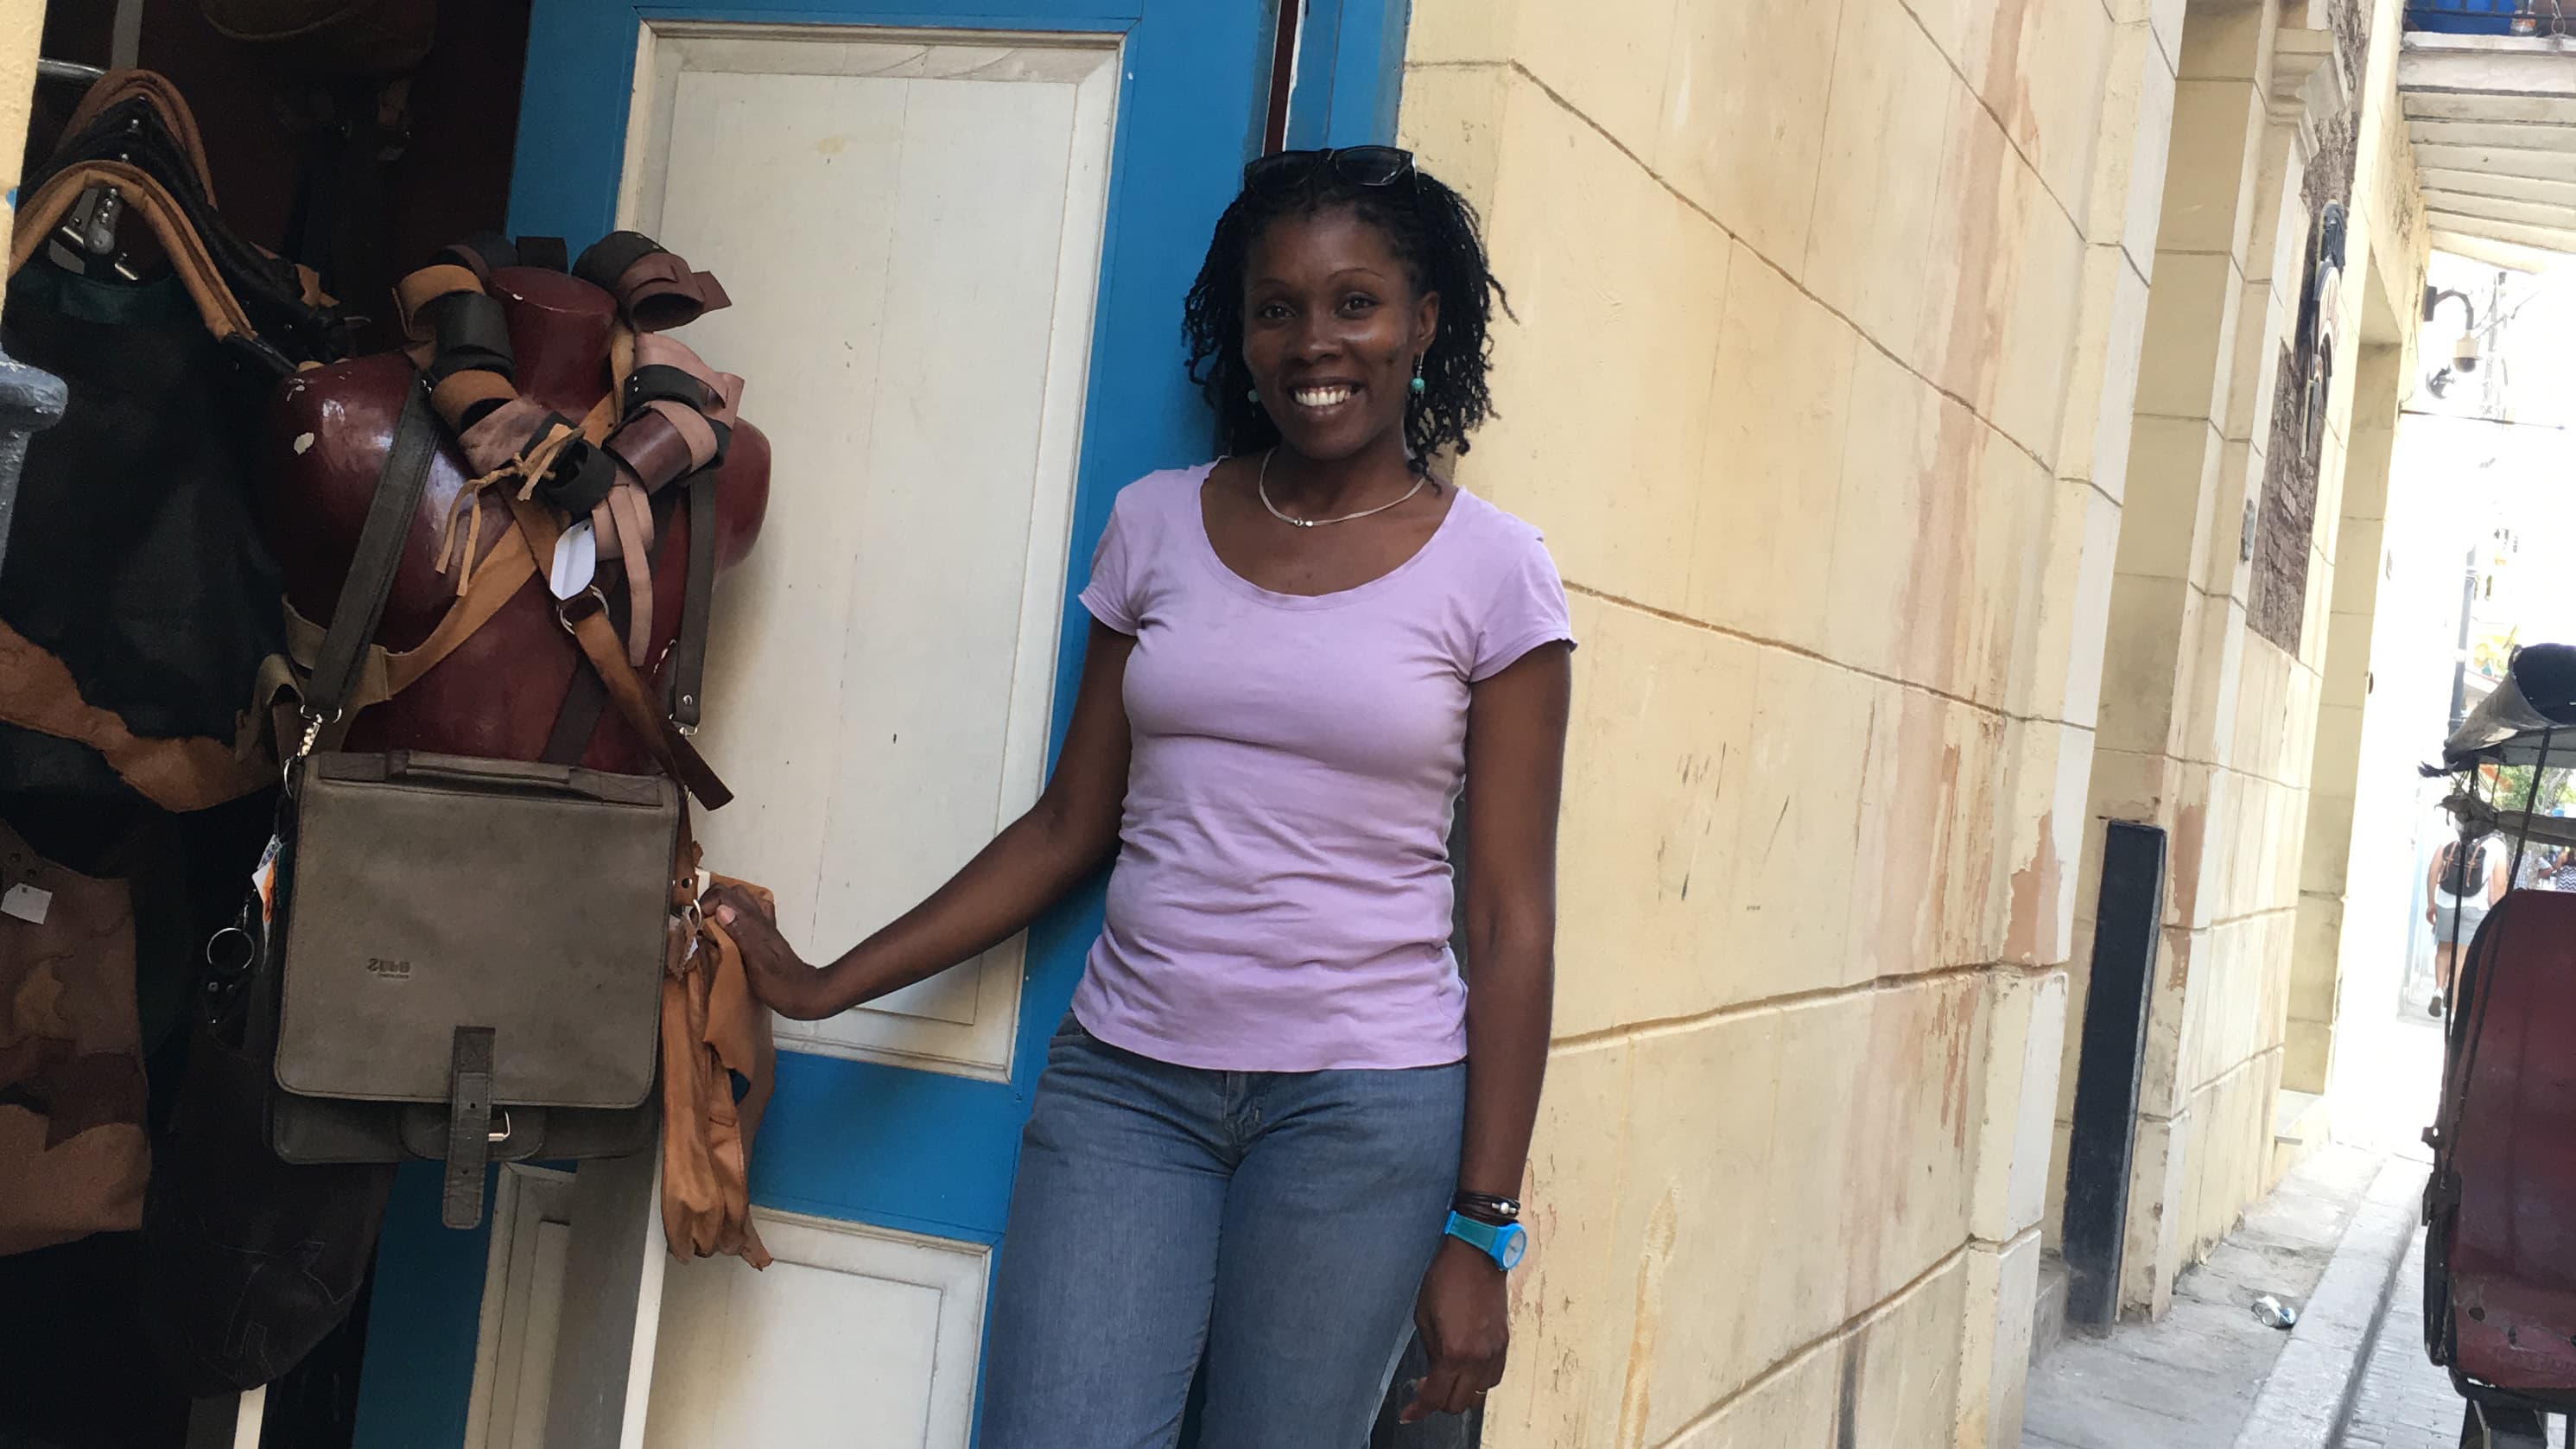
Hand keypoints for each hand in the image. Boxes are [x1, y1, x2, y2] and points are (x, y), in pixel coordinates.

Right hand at [708, 884, 836, 1019]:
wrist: (804, 993)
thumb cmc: (781, 984)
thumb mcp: (756, 961)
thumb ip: (741, 933)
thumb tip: (722, 910)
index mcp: (754, 923)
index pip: (724, 895)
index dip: (705, 904)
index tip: (696, 923)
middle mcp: (760, 920)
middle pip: (732, 893)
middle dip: (711, 901)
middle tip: (699, 922)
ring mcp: (764, 926)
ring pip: (740, 902)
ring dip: (722, 907)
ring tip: (708, 925)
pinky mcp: (765, 936)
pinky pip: (748, 915)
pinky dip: (734, 917)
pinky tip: (727, 933)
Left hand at [1400, 1238, 1509, 1422]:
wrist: (1476, 1255)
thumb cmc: (1445, 1279)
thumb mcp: (1424, 1317)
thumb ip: (1430, 1351)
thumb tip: (1433, 1372)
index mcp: (1454, 1352)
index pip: (1435, 1397)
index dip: (1419, 1410)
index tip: (1409, 1414)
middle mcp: (1478, 1358)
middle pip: (1458, 1404)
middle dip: (1438, 1402)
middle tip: (1425, 1387)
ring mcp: (1494, 1352)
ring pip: (1479, 1395)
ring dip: (1460, 1392)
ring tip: (1447, 1376)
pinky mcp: (1504, 1343)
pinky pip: (1493, 1378)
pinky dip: (1478, 1381)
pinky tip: (1466, 1368)